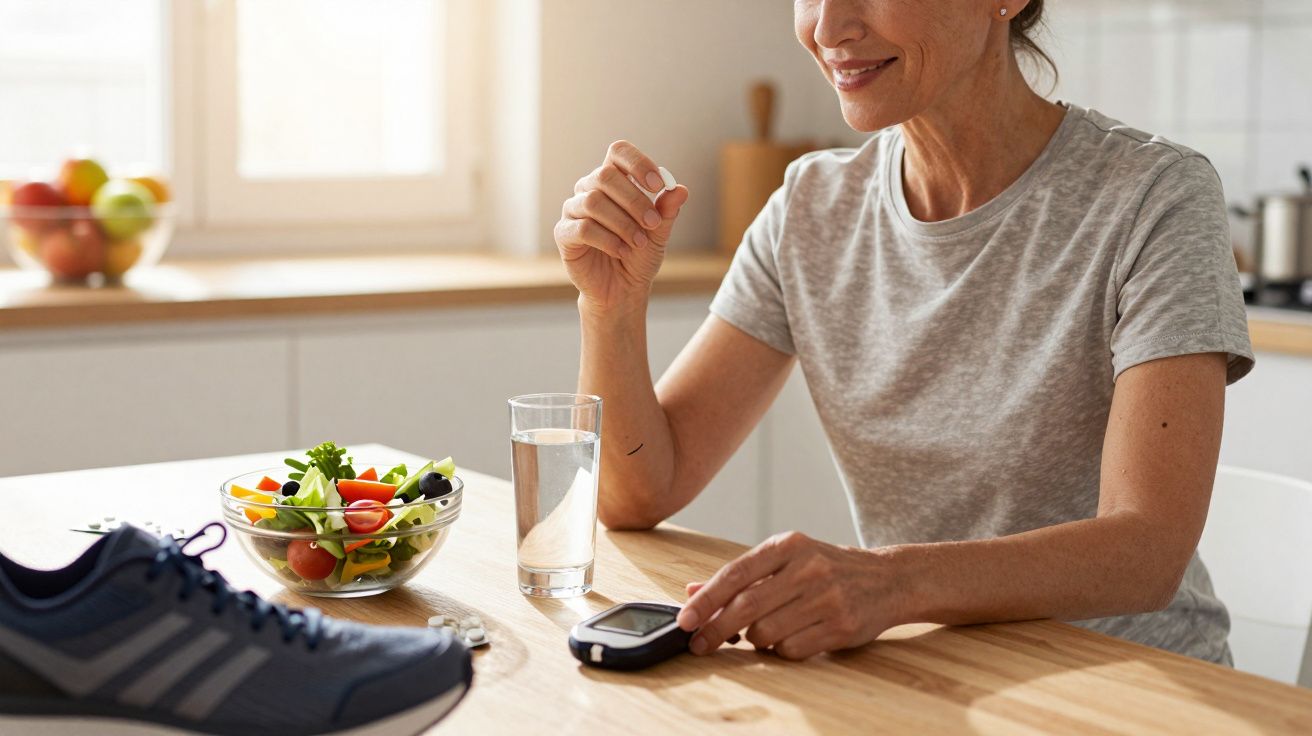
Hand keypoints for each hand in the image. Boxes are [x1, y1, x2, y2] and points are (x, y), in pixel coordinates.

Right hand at [554, 140, 688, 312]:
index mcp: (613, 180)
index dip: (637, 163)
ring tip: (639, 242)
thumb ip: (667, 211)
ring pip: (593, 201)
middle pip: (605, 176)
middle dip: (634, 200)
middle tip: (652, 223)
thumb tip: (680, 190)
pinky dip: (607, 240)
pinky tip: (621, 251)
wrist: (622, 289)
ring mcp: (573, 209)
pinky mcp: (564, 233)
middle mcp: (589, 188)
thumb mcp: (658, 233)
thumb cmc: (638, 254)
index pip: (618, 152)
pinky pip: (582, 228)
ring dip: (622, 223)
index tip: (658, 185)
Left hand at [677, 531, 902, 659]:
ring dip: (754, 639)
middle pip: (746, 607)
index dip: (706, 599)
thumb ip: (742, 576)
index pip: (736, 573)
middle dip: (716, 629)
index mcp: (788, 545)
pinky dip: (781, 650)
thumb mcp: (786, 559)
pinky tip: (791, 637)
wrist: (889, 579)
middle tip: (699, 644)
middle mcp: (807, 568)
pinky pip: (791, 650)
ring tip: (763, 630)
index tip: (684, 620)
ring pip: (765, 632)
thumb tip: (693, 590)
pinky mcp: (841, 627)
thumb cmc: (827, 569)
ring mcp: (827, 598)